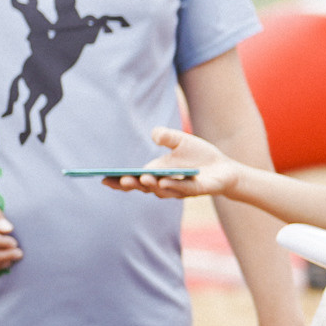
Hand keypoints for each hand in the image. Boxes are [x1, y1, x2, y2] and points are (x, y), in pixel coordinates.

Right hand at [106, 126, 240, 198]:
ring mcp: (179, 190)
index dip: (118, 182)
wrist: (223, 167)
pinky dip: (173, 186)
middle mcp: (164, 185)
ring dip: (151, 185)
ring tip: (142, 178)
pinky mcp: (196, 190)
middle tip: (122, 179)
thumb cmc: (198, 155)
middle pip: (143, 188)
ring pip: (161, 191)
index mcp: (155, 174)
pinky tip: (164, 181)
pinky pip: (182, 190)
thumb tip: (155, 134)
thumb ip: (167, 136)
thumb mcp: (181, 141)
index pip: (132, 181)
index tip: (102, 179)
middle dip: (132, 185)